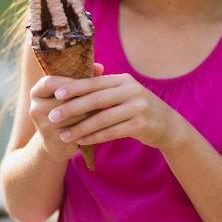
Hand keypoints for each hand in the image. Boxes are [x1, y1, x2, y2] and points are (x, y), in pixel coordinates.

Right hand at [29, 63, 104, 162]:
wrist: (57, 143)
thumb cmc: (68, 110)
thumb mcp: (72, 93)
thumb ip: (84, 77)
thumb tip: (100, 67)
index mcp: (37, 92)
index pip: (50, 83)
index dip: (70, 83)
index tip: (86, 83)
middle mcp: (35, 108)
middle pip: (65, 98)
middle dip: (85, 97)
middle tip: (102, 96)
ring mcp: (43, 125)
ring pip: (74, 113)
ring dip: (90, 110)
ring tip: (102, 108)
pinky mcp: (53, 139)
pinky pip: (77, 128)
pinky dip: (89, 124)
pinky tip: (97, 123)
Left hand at [46, 72, 180, 150]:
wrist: (168, 125)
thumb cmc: (139, 109)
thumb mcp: (125, 93)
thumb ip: (105, 89)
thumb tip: (73, 85)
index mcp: (123, 80)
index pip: (94, 82)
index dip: (74, 87)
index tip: (55, 94)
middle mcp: (131, 90)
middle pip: (96, 99)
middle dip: (72, 108)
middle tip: (53, 116)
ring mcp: (138, 107)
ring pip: (102, 118)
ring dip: (80, 128)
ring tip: (64, 135)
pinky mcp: (141, 125)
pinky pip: (112, 132)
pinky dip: (94, 137)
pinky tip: (81, 141)